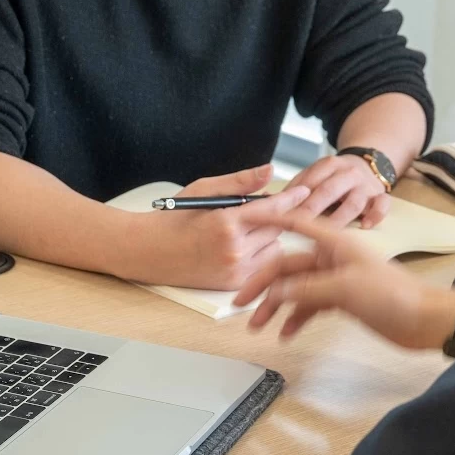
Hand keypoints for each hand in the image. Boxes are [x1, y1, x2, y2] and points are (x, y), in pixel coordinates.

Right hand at [121, 165, 309, 289]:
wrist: (149, 252)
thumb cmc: (175, 218)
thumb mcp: (205, 190)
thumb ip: (240, 182)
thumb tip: (269, 170)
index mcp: (225, 222)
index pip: (271, 208)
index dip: (291, 198)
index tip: (304, 191)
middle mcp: (233, 249)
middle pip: (277, 229)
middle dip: (274, 217)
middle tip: (259, 210)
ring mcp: (234, 270)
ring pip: (273, 248)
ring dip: (268, 238)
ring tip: (245, 231)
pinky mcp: (233, 284)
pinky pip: (263, 265)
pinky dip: (260, 255)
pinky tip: (243, 246)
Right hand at [234, 211, 454, 348]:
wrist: (422, 319)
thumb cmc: (391, 294)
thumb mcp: (345, 288)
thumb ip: (307, 289)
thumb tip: (275, 291)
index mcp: (333, 242)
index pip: (295, 224)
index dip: (271, 219)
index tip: (246, 218)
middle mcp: (330, 257)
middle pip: (287, 266)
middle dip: (263, 284)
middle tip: (240, 304)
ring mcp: (335, 279)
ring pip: (296, 288)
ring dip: (277, 306)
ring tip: (258, 326)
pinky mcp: (341, 299)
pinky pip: (310, 305)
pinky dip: (297, 317)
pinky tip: (286, 333)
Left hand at [283, 153, 391, 228]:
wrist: (369, 165)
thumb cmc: (335, 178)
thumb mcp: (316, 175)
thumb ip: (296, 187)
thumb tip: (270, 200)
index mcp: (328, 165)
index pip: (309, 181)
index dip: (294, 198)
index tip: (279, 214)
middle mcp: (348, 173)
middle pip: (329, 191)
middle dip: (312, 208)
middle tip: (296, 226)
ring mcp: (366, 185)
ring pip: (354, 201)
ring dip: (339, 218)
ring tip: (326, 234)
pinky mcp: (381, 196)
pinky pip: (383, 204)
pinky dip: (376, 214)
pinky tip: (366, 226)